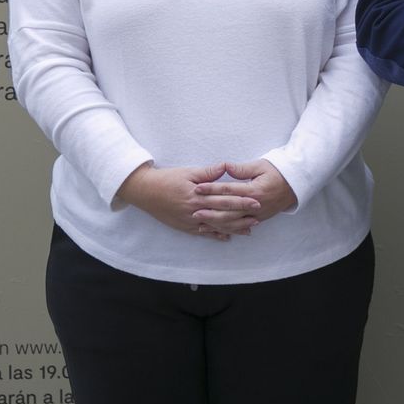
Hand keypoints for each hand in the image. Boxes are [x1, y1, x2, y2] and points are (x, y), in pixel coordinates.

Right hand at [116, 162, 256, 240]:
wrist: (145, 191)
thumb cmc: (167, 179)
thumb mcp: (188, 172)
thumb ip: (208, 172)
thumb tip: (226, 166)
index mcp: (197, 196)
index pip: (224, 199)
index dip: (242, 200)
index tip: (256, 201)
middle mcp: (195, 211)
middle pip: (223, 215)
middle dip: (242, 216)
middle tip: (259, 217)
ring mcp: (189, 221)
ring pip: (215, 227)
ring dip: (233, 228)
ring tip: (249, 229)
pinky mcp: (184, 227)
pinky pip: (203, 233)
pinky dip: (216, 235)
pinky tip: (228, 237)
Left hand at [194, 160, 297, 226]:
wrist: (297, 185)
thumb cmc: (278, 171)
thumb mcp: (261, 166)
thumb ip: (242, 168)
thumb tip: (224, 166)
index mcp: (255, 190)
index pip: (228, 190)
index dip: (212, 189)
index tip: (197, 188)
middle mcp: (255, 205)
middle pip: (228, 209)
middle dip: (209, 209)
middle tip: (193, 208)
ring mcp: (258, 214)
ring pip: (233, 221)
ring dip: (215, 222)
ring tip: (200, 221)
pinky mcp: (259, 219)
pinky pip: (240, 226)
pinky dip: (227, 229)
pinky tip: (216, 229)